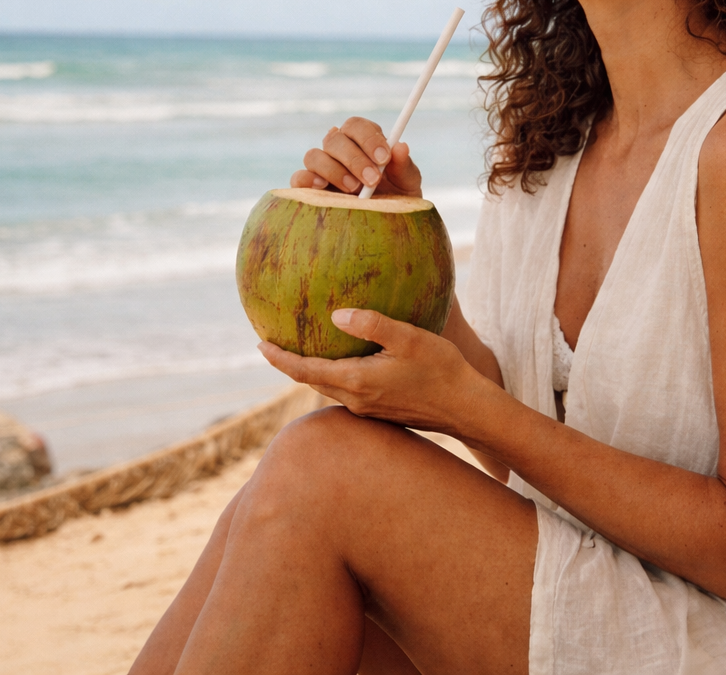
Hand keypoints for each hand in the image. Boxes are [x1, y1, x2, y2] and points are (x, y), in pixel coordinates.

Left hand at [257, 309, 487, 434]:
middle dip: (289, 364)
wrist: (467, 409)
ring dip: (310, 371)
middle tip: (271, 344)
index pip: (304, 371)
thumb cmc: (442, 370)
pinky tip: (342, 362)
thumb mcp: (409, 338)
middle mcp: (356, 400)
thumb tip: (336, 314)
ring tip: (300, 351)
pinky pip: (346, 391)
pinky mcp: (380, 411)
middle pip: (311, 381)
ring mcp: (367, 409)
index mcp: (357, 381)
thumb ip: (371, 324)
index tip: (259, 344)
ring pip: (328, 387)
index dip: (279, 359)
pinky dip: (333, 376)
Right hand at [290, 117, 422, 196]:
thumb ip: (404, 165)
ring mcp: (321, 167)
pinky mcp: (308, 188)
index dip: (368, 138)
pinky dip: (307, 180)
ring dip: (334, 170)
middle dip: (354, 159)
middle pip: (334, 139)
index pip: (356, 126)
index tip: (384, 158)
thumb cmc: (397, 197)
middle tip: (373, 179)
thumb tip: (401, 146)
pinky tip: (324, 189)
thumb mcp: (407, 183)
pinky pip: (299, 178)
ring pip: (314, 156)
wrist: (385, 223)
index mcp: (361, 141)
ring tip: (354, 190)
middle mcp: (338, 150)